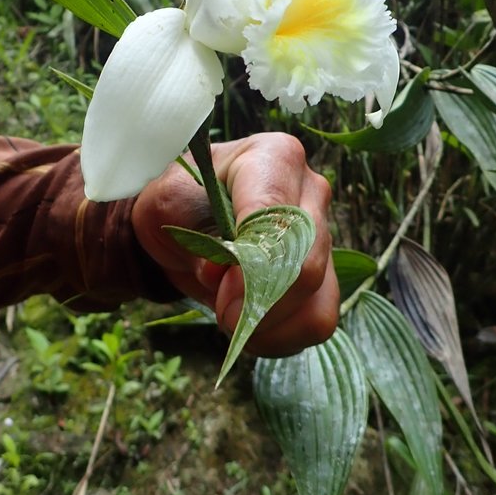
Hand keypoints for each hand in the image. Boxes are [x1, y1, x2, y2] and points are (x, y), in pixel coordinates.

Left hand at [132, 133, 337, 356]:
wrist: (183, 220)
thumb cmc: (178, 201)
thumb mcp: (169, 205)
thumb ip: (200, 236)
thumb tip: (226, 277)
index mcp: (275, 157)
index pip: (277, 216)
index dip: (249, 265)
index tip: (216, 287)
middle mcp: (311, 191)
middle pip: (306, 264)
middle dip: (257, 301)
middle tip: (220, 308)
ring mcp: (323, 234)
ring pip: (317, 301)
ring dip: (267, 325)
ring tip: (231, 314)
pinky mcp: (326, 275)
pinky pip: (317, 321)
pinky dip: (279, 337)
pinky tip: (249, 325)